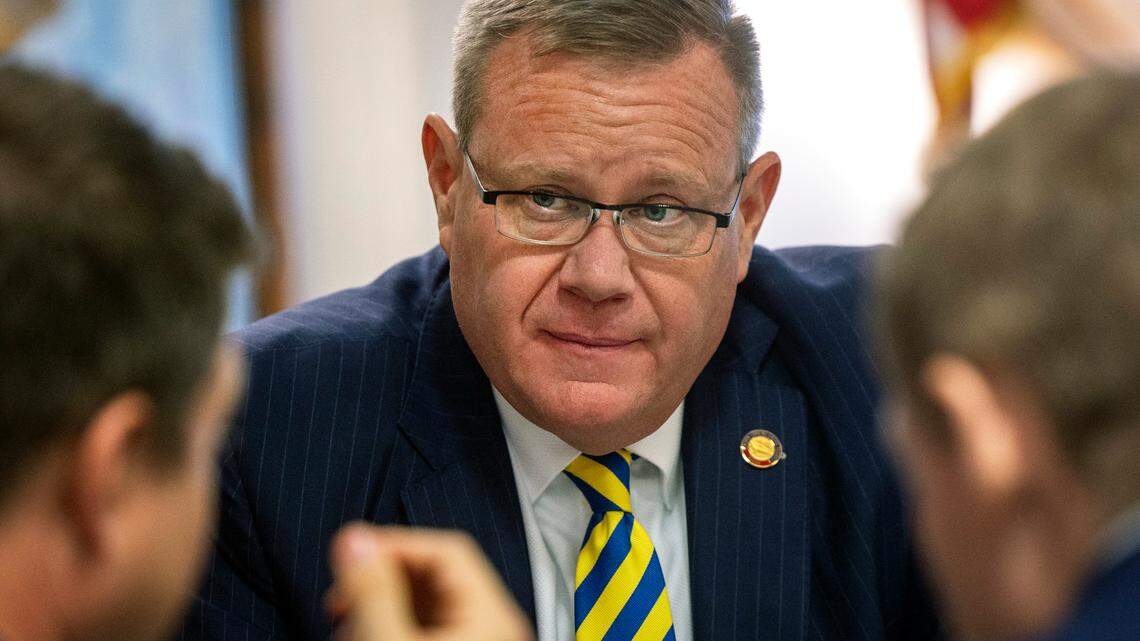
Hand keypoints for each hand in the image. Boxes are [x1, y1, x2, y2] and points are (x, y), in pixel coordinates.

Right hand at [326, 524, 532, 640]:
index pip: (449, 550)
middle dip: (384, 579)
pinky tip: (364, 632)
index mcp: (494, 616)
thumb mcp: (389, 640)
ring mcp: (481, 640)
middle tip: (343, 593)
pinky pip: (427, 627)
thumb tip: (354, 537)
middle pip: (437, 576)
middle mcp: (495, 627)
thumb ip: (372, 591)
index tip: (355, 552)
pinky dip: (394, 623)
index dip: (398, 543)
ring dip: (383, 604)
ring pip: (429, 605)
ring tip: (347, 620)